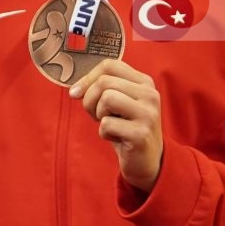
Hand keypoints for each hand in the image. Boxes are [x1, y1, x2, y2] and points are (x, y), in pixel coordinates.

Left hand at [69, 59, 163, 191]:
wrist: (146, 161)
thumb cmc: (126, 128)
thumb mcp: (118, 102)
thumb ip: (101, 88)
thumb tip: (74, 90)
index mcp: (144, 82)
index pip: (110, 65)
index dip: (88, 78)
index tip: (77, 93)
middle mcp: (150, 94)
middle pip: (104, 81)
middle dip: (90, 99)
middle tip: (97, 115)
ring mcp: (148, 114)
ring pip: (107, 98)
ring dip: (99, 115)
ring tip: (109, 124)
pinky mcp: (140, 134)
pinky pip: (106, 124)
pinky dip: (104, 133)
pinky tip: (117, 138)